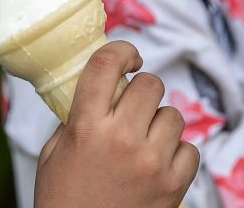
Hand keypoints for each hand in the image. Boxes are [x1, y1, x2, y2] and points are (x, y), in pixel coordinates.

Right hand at [34, 41, 198, 207]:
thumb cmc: (63, 202)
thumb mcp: (53, 155)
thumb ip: (75, 119)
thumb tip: (99, 87)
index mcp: (86, 127)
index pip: (106, 64)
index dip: (122, 51)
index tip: (129, 57)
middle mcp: (121, 139)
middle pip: (150, 85)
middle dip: (143, 92)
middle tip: (134, 109)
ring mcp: (151, 162)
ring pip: (173, 116)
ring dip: (160, 125)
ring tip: (143, 145)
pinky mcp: (174, 185)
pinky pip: (190, 149)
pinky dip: (177, 155)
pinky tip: (158, 167)